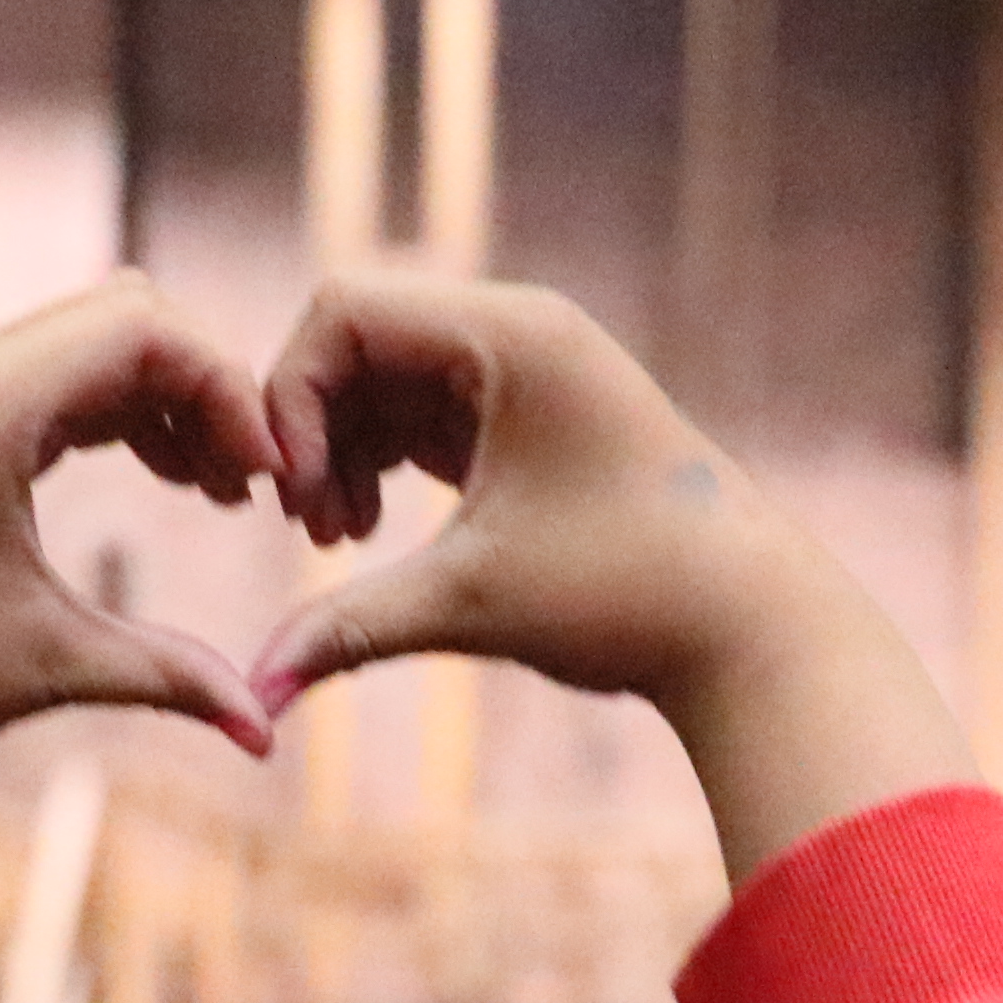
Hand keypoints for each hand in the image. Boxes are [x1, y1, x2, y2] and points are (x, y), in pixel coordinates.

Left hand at [0, 278, 288, 992]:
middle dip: (203, 389)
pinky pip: (42, 388)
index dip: (228, 392)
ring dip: (158, 402)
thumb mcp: (46, 666)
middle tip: (250, 486)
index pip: (145, 329)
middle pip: (121, 319)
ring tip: (215, 492)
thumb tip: (268, 734)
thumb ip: (170, 678)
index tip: (267, 483)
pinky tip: (152, 484)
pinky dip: (107, 418)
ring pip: (81, 350)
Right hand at [245, 278, 975, 887]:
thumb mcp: (472, 605)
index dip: (290, 397)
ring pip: (385, 379)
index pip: (342, 310)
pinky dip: (384, 461)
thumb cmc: (627, 599)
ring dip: (343, 451)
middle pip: (356, 340)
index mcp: (511, 333)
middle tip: (316, 532)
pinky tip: (377, 536)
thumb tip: (254, 693)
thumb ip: (348, 628)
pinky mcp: (531, 417)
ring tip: (348, 545)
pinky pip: (423, 411)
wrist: (748, 629)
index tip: (294, 500)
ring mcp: (528, 371)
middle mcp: (520, 331)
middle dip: (313, 431)